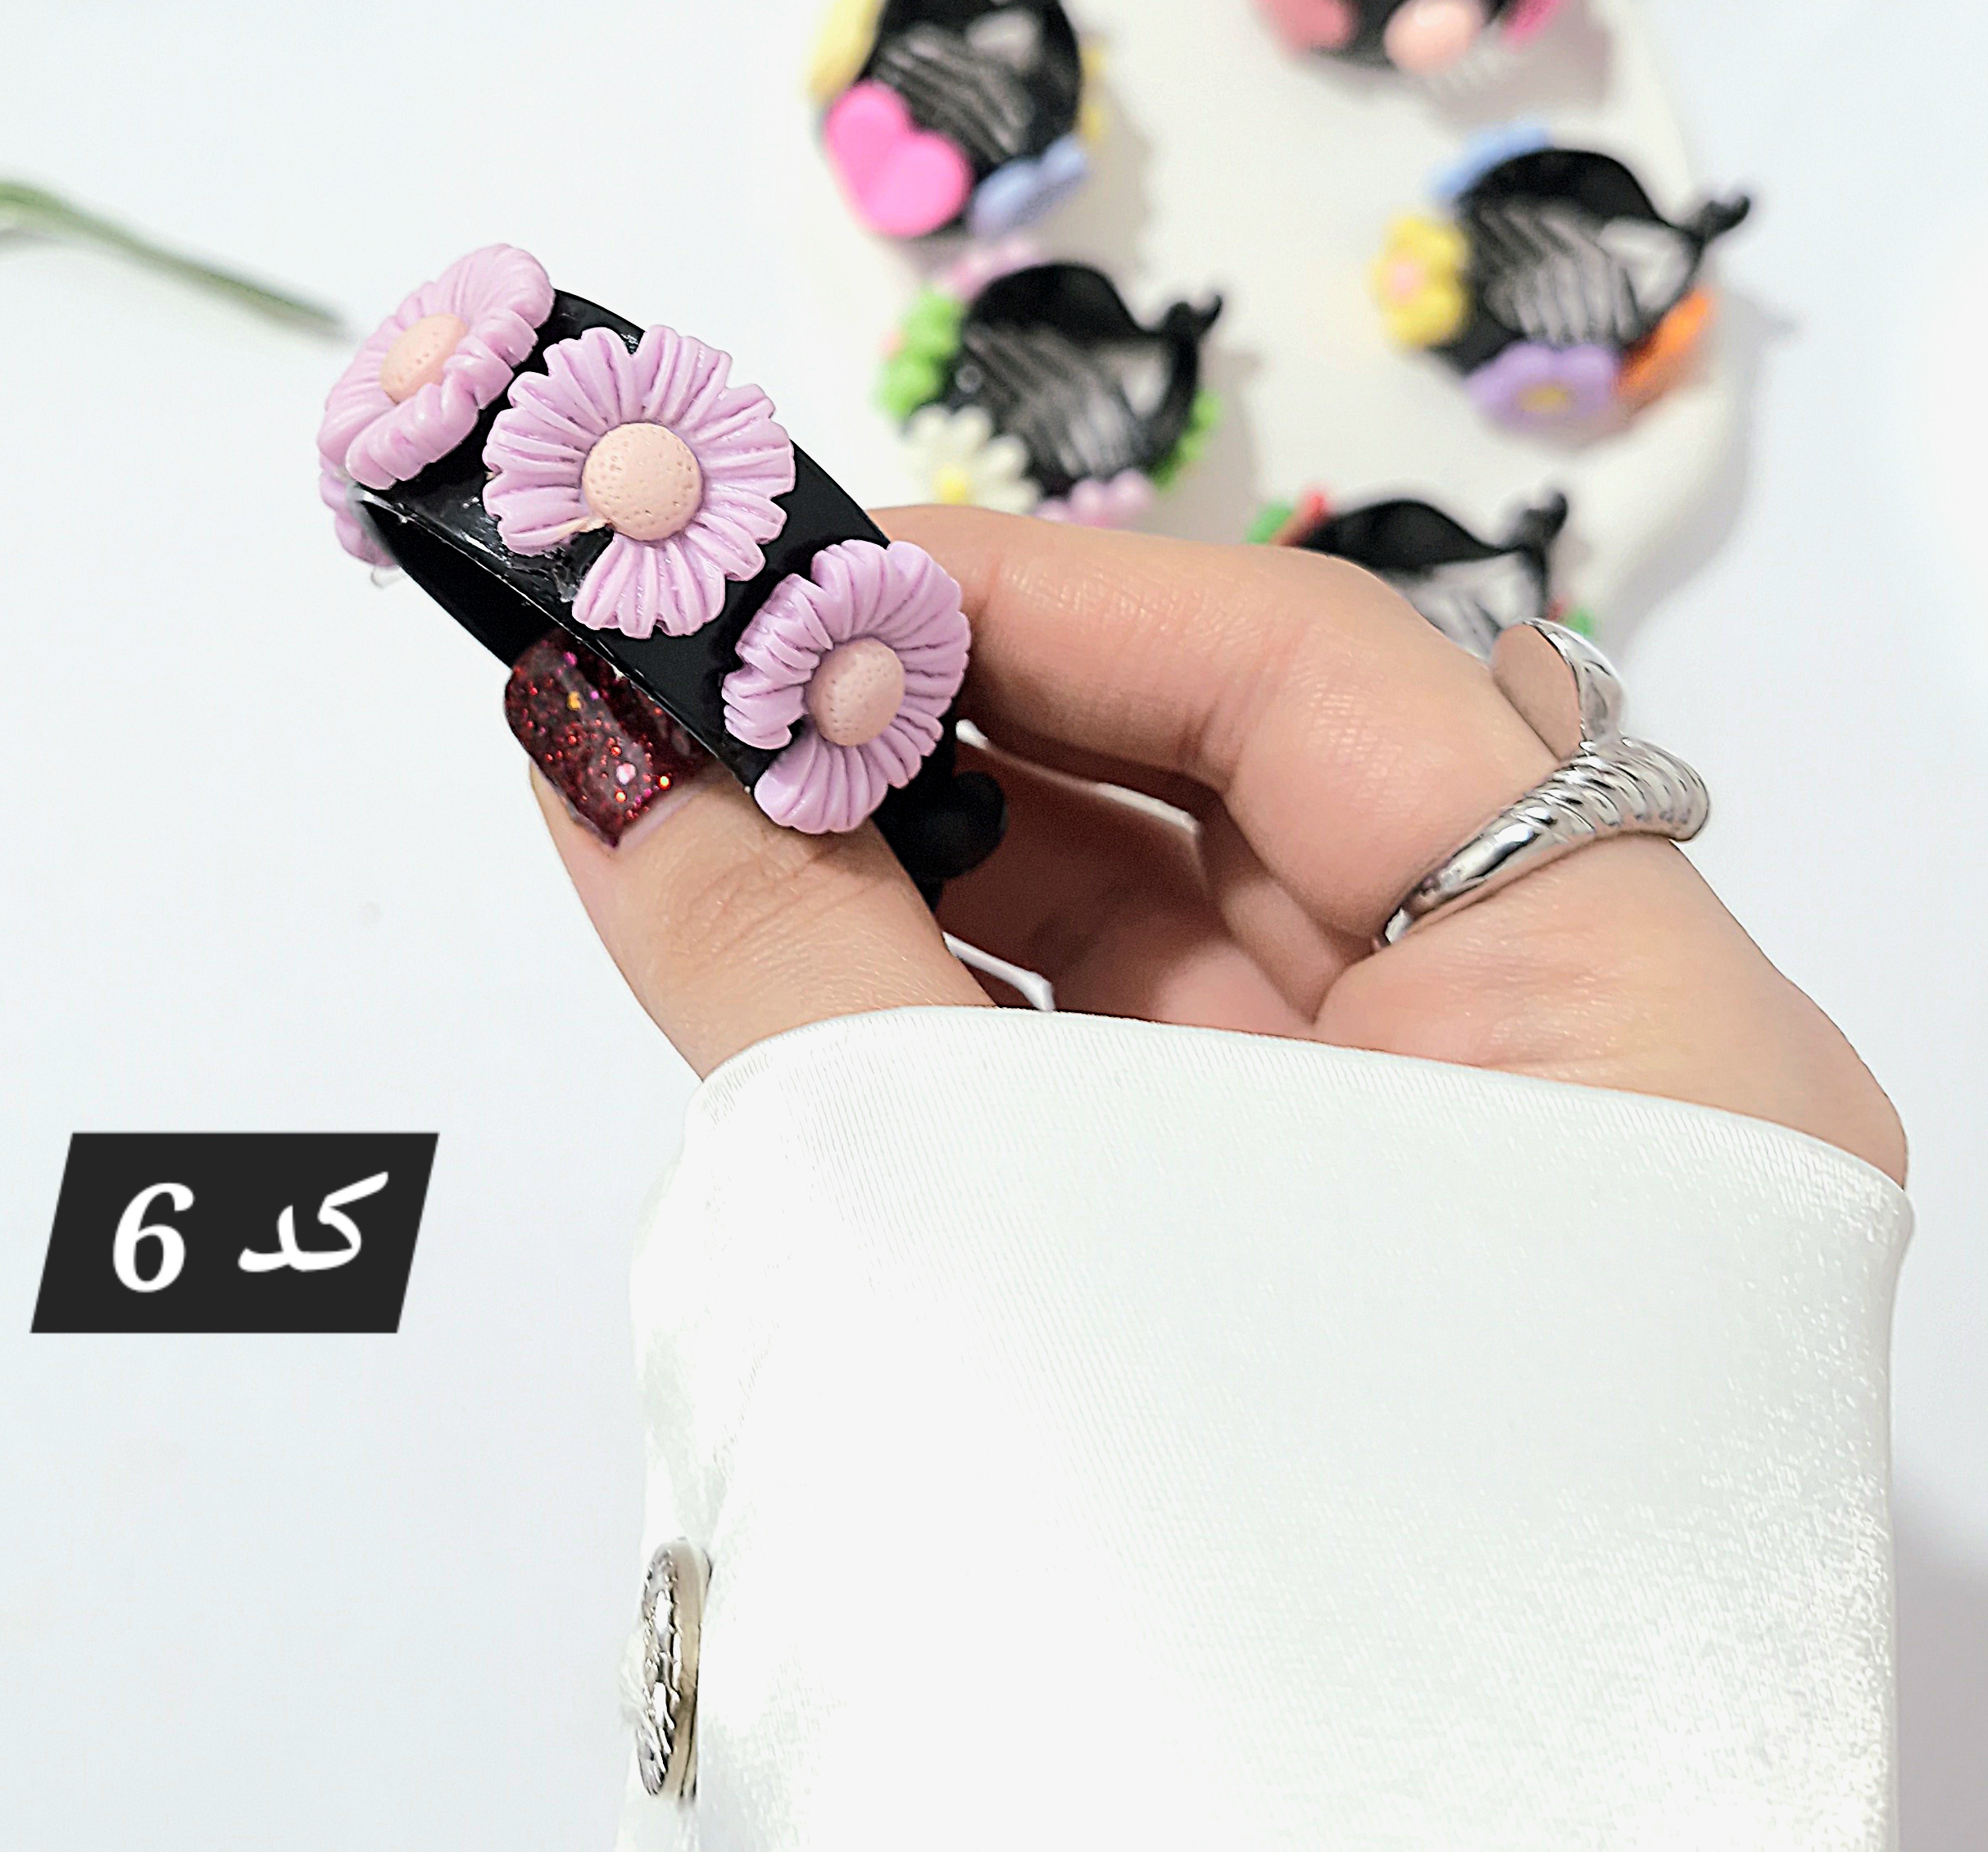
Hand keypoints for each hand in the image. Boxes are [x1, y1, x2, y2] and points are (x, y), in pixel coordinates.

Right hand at [526, 509, 1904, 1182]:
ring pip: (1172, 953)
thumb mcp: (976, 1229)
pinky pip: (1132, 1091)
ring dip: (929, 867)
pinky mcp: (1324, 1299)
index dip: (1044, 594)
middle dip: (953, 727)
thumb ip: (781, 957)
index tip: (805, 570)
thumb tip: (594, 740)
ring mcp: (1447, 1211)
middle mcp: (1568, 1104)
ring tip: (710, 790)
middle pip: (1245, 804)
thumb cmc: (1216, 1659)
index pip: (1329, 684)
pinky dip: (955, 1011)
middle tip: (715, 665)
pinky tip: (791, 945)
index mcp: (1635, 1039)